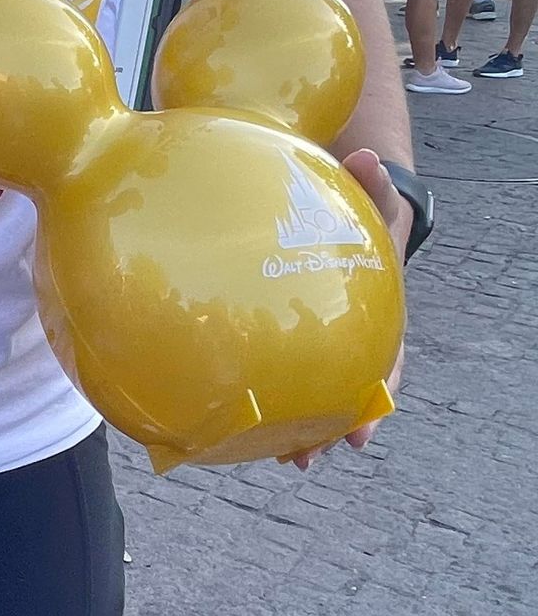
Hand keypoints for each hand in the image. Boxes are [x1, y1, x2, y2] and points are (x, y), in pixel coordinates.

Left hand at [289, 147, 407, 468]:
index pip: (381, 358)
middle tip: (304, 459)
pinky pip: (279, 365)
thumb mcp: (367, 191)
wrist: (334, 203)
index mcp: (375, 307)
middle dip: (326, 426)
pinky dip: (266, 391)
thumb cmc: (352, 202)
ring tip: (273, 456)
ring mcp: (318, 333)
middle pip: (345, 388)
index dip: (373, 395)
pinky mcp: (286, 330)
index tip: (360, 433)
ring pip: (313, 387)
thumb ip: (370, 180)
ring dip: (296, 424)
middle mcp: (349, 328)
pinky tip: (235, 418)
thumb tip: (366, 157)